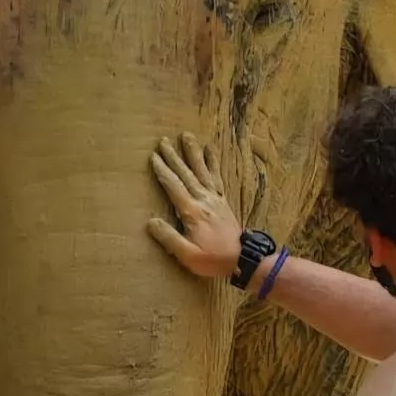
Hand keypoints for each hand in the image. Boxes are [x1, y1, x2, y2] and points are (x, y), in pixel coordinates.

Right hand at [147, 133, 242, 279]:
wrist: (243, 259)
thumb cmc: (214, 259)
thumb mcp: (187, 255)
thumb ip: (169, 238)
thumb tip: (151, 222)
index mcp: (192, 212)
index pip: (173, 186)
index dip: (162, 171)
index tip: (153, 156)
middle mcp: (204, 200)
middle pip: (186, 173)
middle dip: (174, 156)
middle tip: (164, 140)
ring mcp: (215, 198)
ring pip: (202, 170)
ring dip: (193, 153)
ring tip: (187, 136)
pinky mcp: (223, 200)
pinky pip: (217, 177)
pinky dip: (213, 162)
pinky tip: (210, 151)